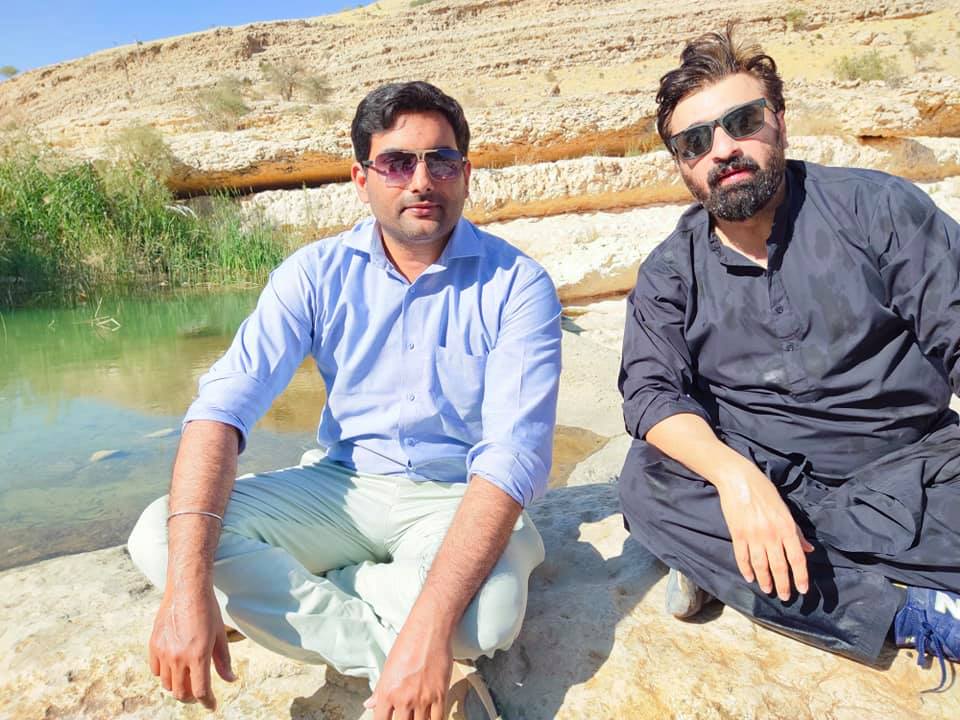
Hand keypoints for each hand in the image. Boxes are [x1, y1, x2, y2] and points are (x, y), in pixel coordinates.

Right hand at [149, 584, 235, 710]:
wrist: (187, 589)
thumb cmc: (207, 610)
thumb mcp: (220, 636)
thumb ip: (224, 661)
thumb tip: (230, 679)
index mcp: (198, 655)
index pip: (200, 691)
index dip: (207, 702)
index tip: (212, 705)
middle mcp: (178, 657)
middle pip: (181, 692)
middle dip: (192, 696)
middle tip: (200, 692)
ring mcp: (164, 652)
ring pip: (167, 684)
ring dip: (178, 686)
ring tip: (187, 679)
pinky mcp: (153, 645)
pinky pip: (156, 670)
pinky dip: (164, 674)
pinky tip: (174, 667)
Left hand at [364, 620, 452, 719]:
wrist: (428, 631)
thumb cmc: (407, 644)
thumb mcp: (387, 667)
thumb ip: (379, 690)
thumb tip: (368, 704)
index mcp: (387, 692)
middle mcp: (404, 699)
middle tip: (406, 717)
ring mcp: (423, 699)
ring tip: (417, 717)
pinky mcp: (440, 695)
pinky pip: (438, 719)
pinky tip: (432, 718)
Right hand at [716, 466, 813, 600]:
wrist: (739, 479)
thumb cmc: (764, 491)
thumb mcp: (785, 509)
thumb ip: (796, 532)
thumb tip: (808, 549)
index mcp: (786, 527)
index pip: (797, 558)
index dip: (801, 576)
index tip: (803, 590)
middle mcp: (771, 534)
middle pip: (779, 566)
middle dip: (783, 584)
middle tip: (786, 597)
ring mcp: (753, 535)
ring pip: (761, 565)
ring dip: (765, 580)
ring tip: (768, 590)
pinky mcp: (738, 534)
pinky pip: (742, 557)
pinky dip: (746, 569)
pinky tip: (749, 577)